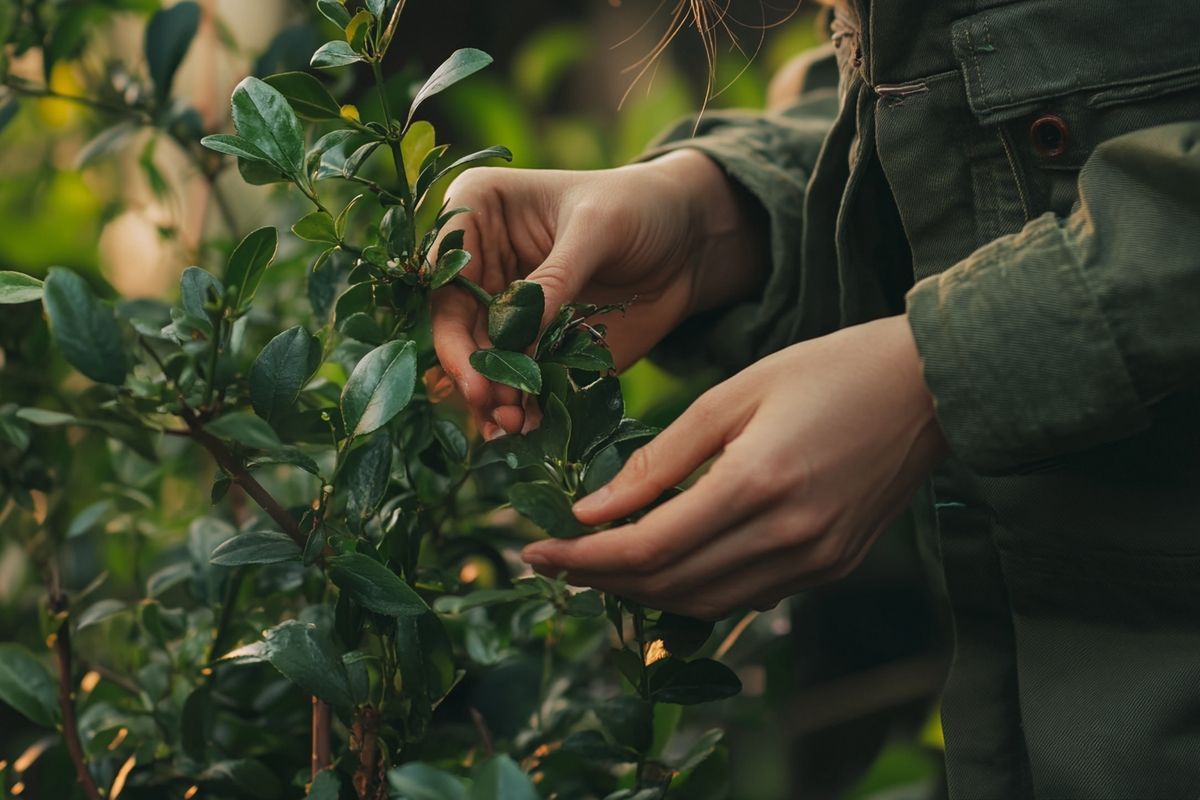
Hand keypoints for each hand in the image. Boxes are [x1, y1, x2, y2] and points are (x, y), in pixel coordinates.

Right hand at [431, 150, 765, 437]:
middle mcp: (480, 262)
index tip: (473, 373)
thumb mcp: (597, 230)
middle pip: (454, 327)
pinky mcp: (533, 341)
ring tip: (516, 424)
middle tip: (494, 408)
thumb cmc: (639, 207)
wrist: (690, 240)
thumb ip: (555, 279)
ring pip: (480, 359)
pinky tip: (530, 426)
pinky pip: (515, 377)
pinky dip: (520, 404)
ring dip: (492, 396)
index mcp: (477, 212)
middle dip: (473, 371)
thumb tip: (513, 341)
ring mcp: (505, 306)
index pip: (444, 276)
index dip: (452, 328)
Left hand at [519, 315, 948, 619]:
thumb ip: (659, 459)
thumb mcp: (732, 394)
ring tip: (596, 565)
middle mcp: (788, 537)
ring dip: (642, 592)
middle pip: (669, 585)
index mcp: (757, 484)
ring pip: (705, 604)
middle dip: (600, 578)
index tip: (533, 549)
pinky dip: (693, 589)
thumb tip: (591, 508)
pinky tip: (663, 566)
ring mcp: (816, 561)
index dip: (582, 557)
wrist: (929, 387)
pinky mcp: (833, 567)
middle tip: (552, 559)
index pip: (647, 547)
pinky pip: (745, 597)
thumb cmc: (827, 370)